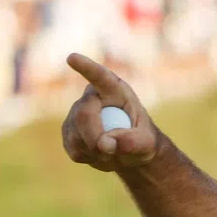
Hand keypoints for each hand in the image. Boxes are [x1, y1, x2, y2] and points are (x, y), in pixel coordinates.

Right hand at [61, 53, 157, 171]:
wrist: (131, 152)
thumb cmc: (142, 140)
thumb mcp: (148, 142)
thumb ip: (134, 142)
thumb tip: (107, 144)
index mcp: (114, 90)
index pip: (99, 76)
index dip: (86, 68)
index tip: (72, 58)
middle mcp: (91, 98)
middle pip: (84, 115)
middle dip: (96, 138)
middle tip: (111, 150)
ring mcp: (76, 114)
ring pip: (76, 135)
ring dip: (96, 152)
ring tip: (112, 151)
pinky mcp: (69, 132)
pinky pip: (74, 149)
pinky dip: (89, 158)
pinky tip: (100, 154)